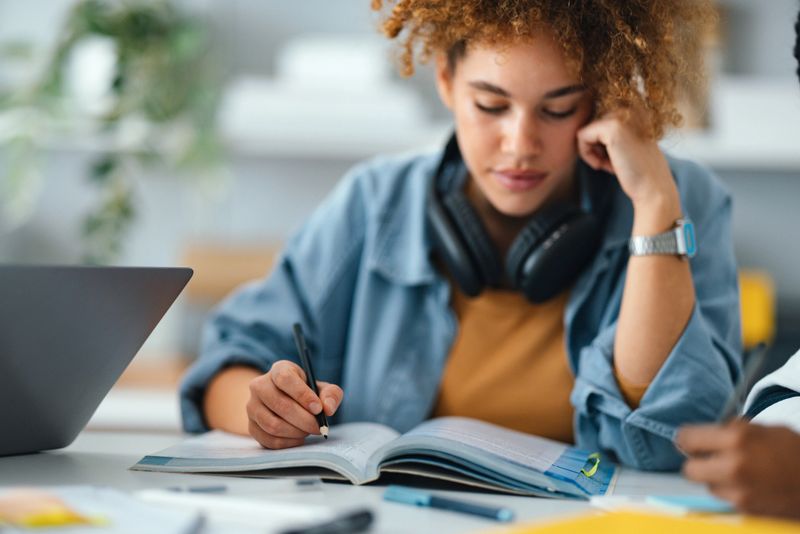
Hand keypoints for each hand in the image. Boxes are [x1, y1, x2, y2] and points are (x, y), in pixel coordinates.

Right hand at [246, 360, 342, 448]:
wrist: (286, 403)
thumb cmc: (307, 394)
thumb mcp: (322, 389)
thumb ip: (331, 394)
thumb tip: (328, 409)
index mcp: (279, 370)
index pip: (285, 379)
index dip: (302, 394)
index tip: (318, 409)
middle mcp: (260, 386)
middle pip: (280, 405)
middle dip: (304, 420)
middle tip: (318, 427)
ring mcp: (252, 407)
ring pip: (273, 425)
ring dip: (296, 432)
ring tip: (308, 430)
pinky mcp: (251, 426)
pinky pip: (269, 439)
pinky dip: (288, 442)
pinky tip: (298, 438)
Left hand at [577, 109, 680, 230]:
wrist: (653, 187)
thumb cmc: (638, 172)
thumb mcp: (624, 147)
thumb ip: (609, 135)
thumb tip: (581, 132)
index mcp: (634, 111)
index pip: (598, 123)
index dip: (600, 144)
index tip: (614, 159)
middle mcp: (629, 110)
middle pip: (591, 127)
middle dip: (595, 148)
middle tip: (611, 164)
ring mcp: (622, 116)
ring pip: (586, 131)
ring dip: (591, 152)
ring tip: (609, 165)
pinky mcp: (613, 127)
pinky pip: (581, 136)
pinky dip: (587, 155)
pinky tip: (602, 166)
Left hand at [676, 420, 799, 519]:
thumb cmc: (795, 451)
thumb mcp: (766, 428)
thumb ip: (735, 428)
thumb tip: (710, 432)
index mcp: (736, 438)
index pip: (687, 438)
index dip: (687, 438)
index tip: (690, 440)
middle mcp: (732, 466)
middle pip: (689, 469)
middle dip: (698, 463)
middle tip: (710, 458)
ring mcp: (738, 491)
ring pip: (707, 485)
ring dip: (715, 479)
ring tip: (737, 472)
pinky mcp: (745, 509)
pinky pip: (725, 498)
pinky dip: (731, 492)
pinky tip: (749, 486)